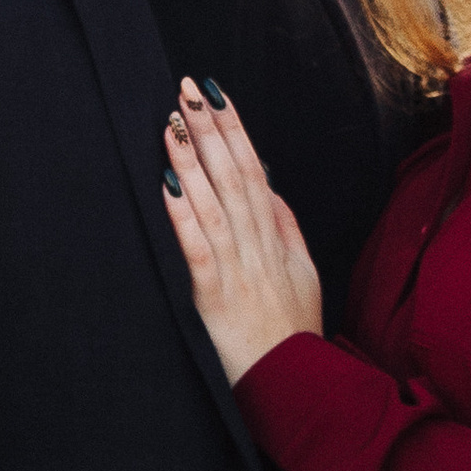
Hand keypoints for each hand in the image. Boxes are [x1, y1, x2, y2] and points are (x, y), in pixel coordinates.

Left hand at [161, 79, 322, 383]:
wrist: (293, 382)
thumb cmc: (294, 329)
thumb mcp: (303, 271)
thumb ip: (285, 227)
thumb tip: (267, 186)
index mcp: (275, 237)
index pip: (254, 169)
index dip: (235, 129)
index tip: (216, 94)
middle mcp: (256, 245)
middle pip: (233, 175)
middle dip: (211, 129)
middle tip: (188, 89)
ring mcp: (236, 268)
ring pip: (212, 203)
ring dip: (192, 161)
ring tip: (173, 122)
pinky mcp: (214, 294)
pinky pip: (196, 247)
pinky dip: (182, 215)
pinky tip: (167, 185)